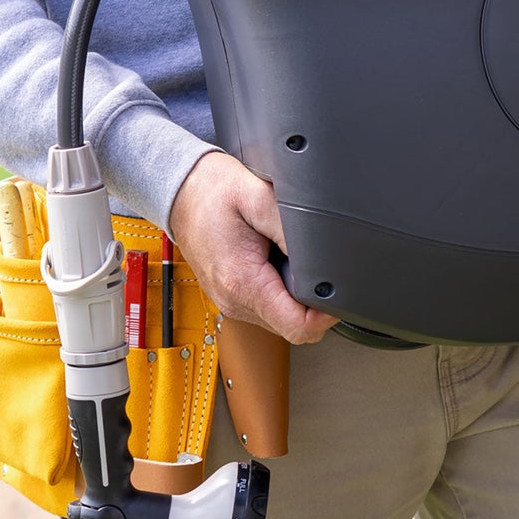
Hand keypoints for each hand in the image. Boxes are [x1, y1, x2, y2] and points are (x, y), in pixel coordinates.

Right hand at [168, 151, 335, 344]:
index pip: (298, 327)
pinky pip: (269, 308)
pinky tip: (279, 262)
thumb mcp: (258, 195)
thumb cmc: (212, 191)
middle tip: (318, 266)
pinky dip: (282, 292)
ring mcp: (232, 303)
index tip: (338, 291)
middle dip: (315, 303)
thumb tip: (320, 254)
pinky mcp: (233, 297)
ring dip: (298, 298)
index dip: (327, 314)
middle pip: (294, 327)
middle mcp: (235, 302)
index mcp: (242, 283)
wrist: (180, 192)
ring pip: (283, 320)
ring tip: (293, 259)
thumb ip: (292, 227)